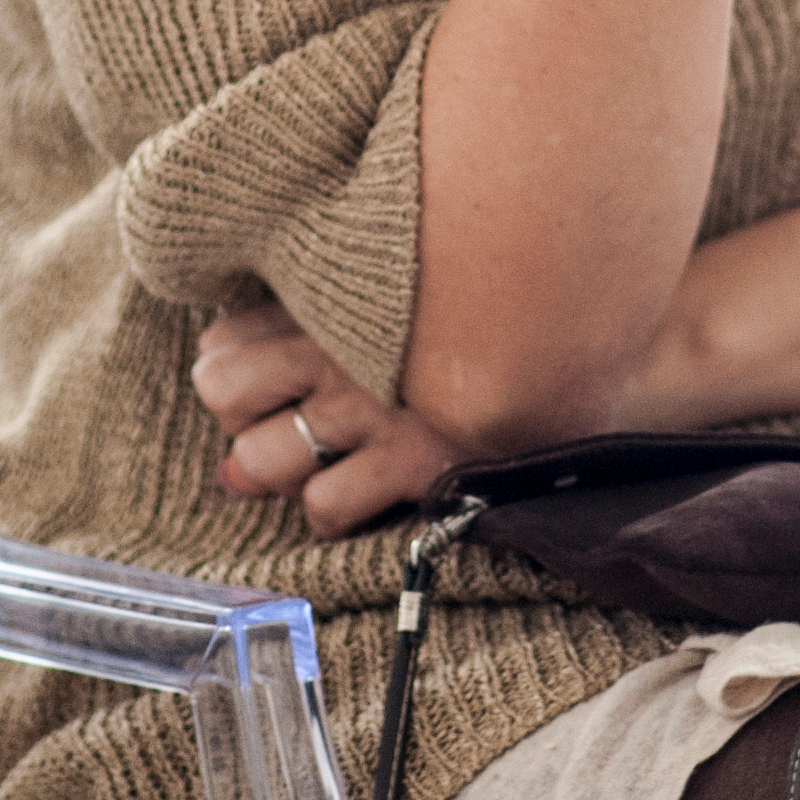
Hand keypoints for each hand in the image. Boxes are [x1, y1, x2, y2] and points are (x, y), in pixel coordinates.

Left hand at [198, 300, 469, 537]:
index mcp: (335, 291)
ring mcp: (375, 405)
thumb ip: (299, 344)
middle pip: (222, 391)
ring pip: (260, 460)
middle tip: (295, 420)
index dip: (238, 370)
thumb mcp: (389, 299)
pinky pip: (326, 505)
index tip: (279, 380)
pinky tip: (369, 486)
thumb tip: (229, 450)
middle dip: (246, 418)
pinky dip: (337, 508)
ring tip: (330, 458)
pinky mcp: (416, 459)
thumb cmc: (467, 318)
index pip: (221, 342)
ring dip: (285, 470)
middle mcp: (344, 346)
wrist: (578, 334)